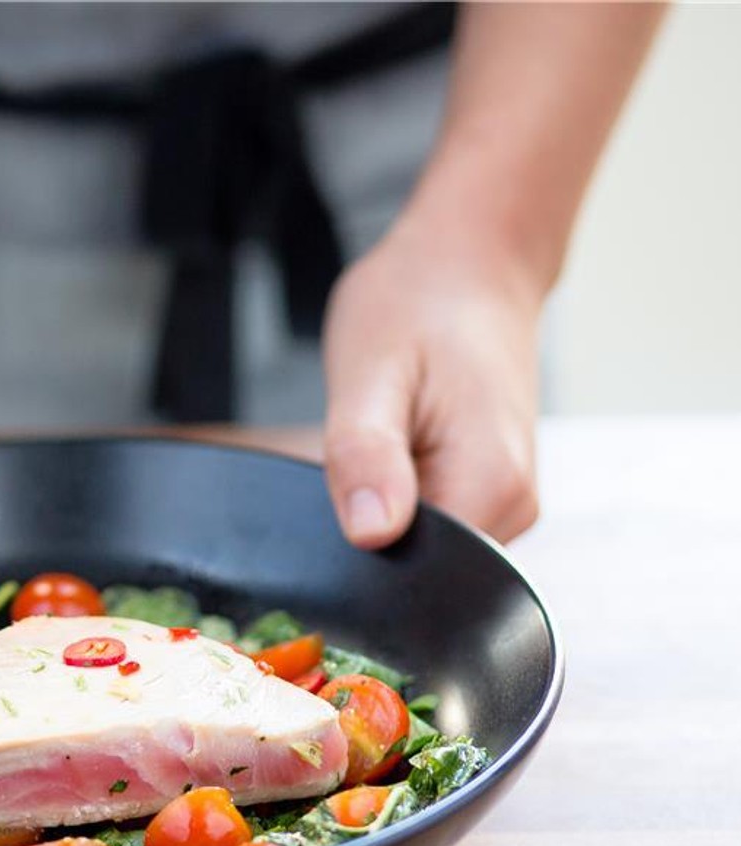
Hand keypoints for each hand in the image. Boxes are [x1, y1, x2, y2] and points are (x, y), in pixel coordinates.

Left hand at [321, 216, 542, 548]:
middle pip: (416, 569)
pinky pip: (429, 525)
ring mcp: (505, 504)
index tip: (337, 504)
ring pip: (418, 549)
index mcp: (493, 487)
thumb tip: (371, 534)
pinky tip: (392, 452)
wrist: (469, 264)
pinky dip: (396, 499)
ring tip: (378, 443)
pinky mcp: (489, 494)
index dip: (358, 556)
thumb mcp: (370, 372)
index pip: (414, 577)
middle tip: (354, 456)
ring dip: (380, 512)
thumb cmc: (417, 303)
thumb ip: (367, 456)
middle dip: (367, 534)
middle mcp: (513, 508)